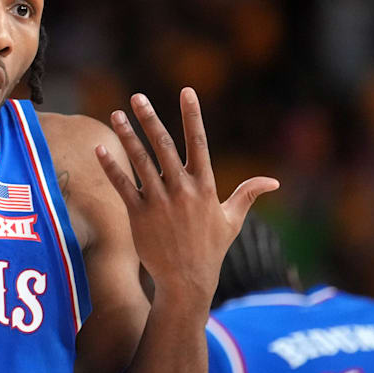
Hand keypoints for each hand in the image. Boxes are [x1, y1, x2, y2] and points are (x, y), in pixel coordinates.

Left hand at [95, 87, 277, 307]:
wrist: (187, 281)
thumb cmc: (211, 249)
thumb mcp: (232, 220)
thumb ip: (247, 195)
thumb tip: (273, 181)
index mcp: (205, 186)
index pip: (199, 142)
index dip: (192, 116)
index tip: (186, 91)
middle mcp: (181, 190)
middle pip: (164, 146)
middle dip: (150, 119)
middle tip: (137, 97)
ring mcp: (159, 202)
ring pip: (140, 162)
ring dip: (127, 136)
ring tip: (116, 114)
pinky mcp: (139, 215)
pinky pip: (122, 185)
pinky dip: (110, 166)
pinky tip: (99, 148)